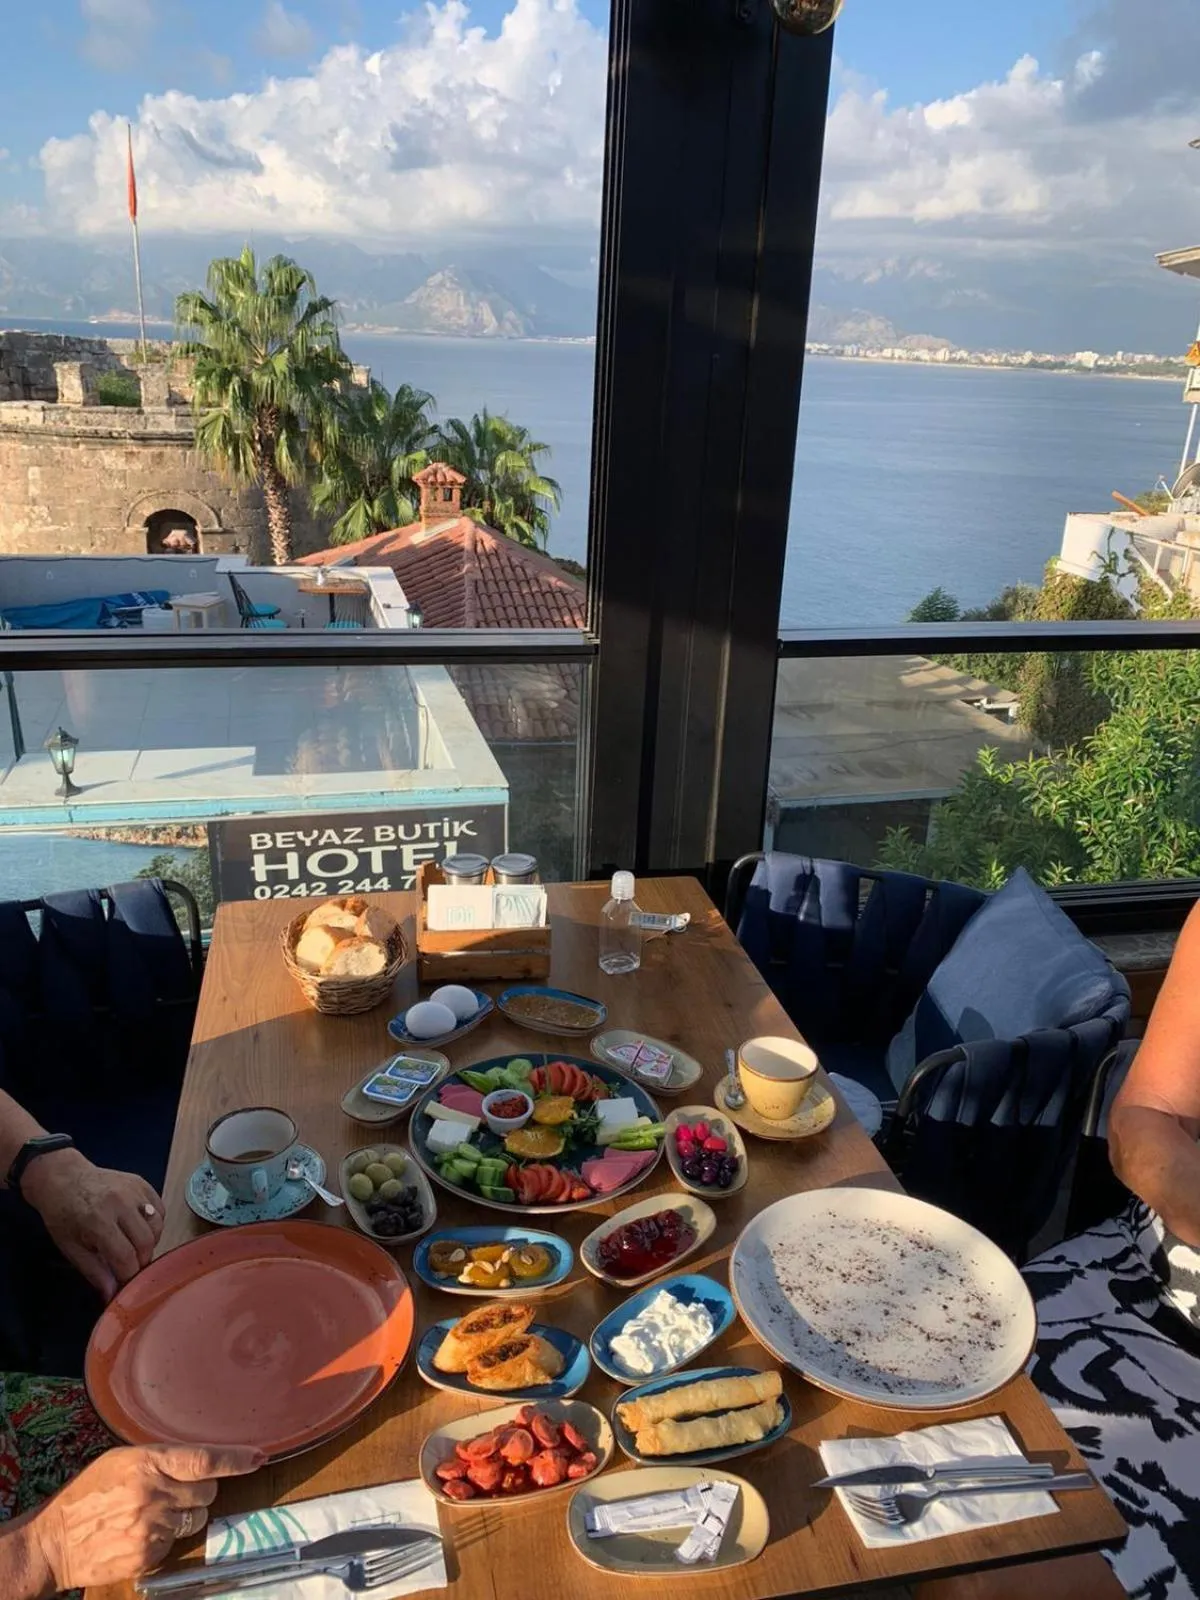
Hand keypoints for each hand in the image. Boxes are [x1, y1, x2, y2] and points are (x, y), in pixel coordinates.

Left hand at [21, 1149, 163, 1299]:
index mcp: (98, 1221)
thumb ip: (94, 1271)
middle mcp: (120, 1203)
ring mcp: (133, 1190)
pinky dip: (155, 1224)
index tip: (124, 1284)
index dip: (128, 1276)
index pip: (126, 1258)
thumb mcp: (70, 1248)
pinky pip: (160, 1209)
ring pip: (157, 1226)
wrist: (62, 1177)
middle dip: (141, 1261)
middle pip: (146, 1243)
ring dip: (149, 1243)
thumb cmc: (62, 1215)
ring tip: (133, 1246)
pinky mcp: (141, 1182)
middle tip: (129, 1266)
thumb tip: (112, 1295)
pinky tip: (139, 1228)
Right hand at [26, 1443, 264, 1592]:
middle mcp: (154, 1495)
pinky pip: (177, 1543)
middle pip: (207, 1491)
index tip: (258, 1456)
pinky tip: (141, 1533)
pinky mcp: (149, 1557)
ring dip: (184, 1514)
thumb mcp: (121, 1460)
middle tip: (171, 1491)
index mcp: (147, 1463)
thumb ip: (162, 1458)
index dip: (235, 1459)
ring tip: (151, 1513)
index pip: (204, 1460)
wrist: (54, 1542)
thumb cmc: (88, 1493)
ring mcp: (152, 1529)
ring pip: (196, 1518)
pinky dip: (167, 1537)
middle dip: (198, 1490)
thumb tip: (203, 1461)